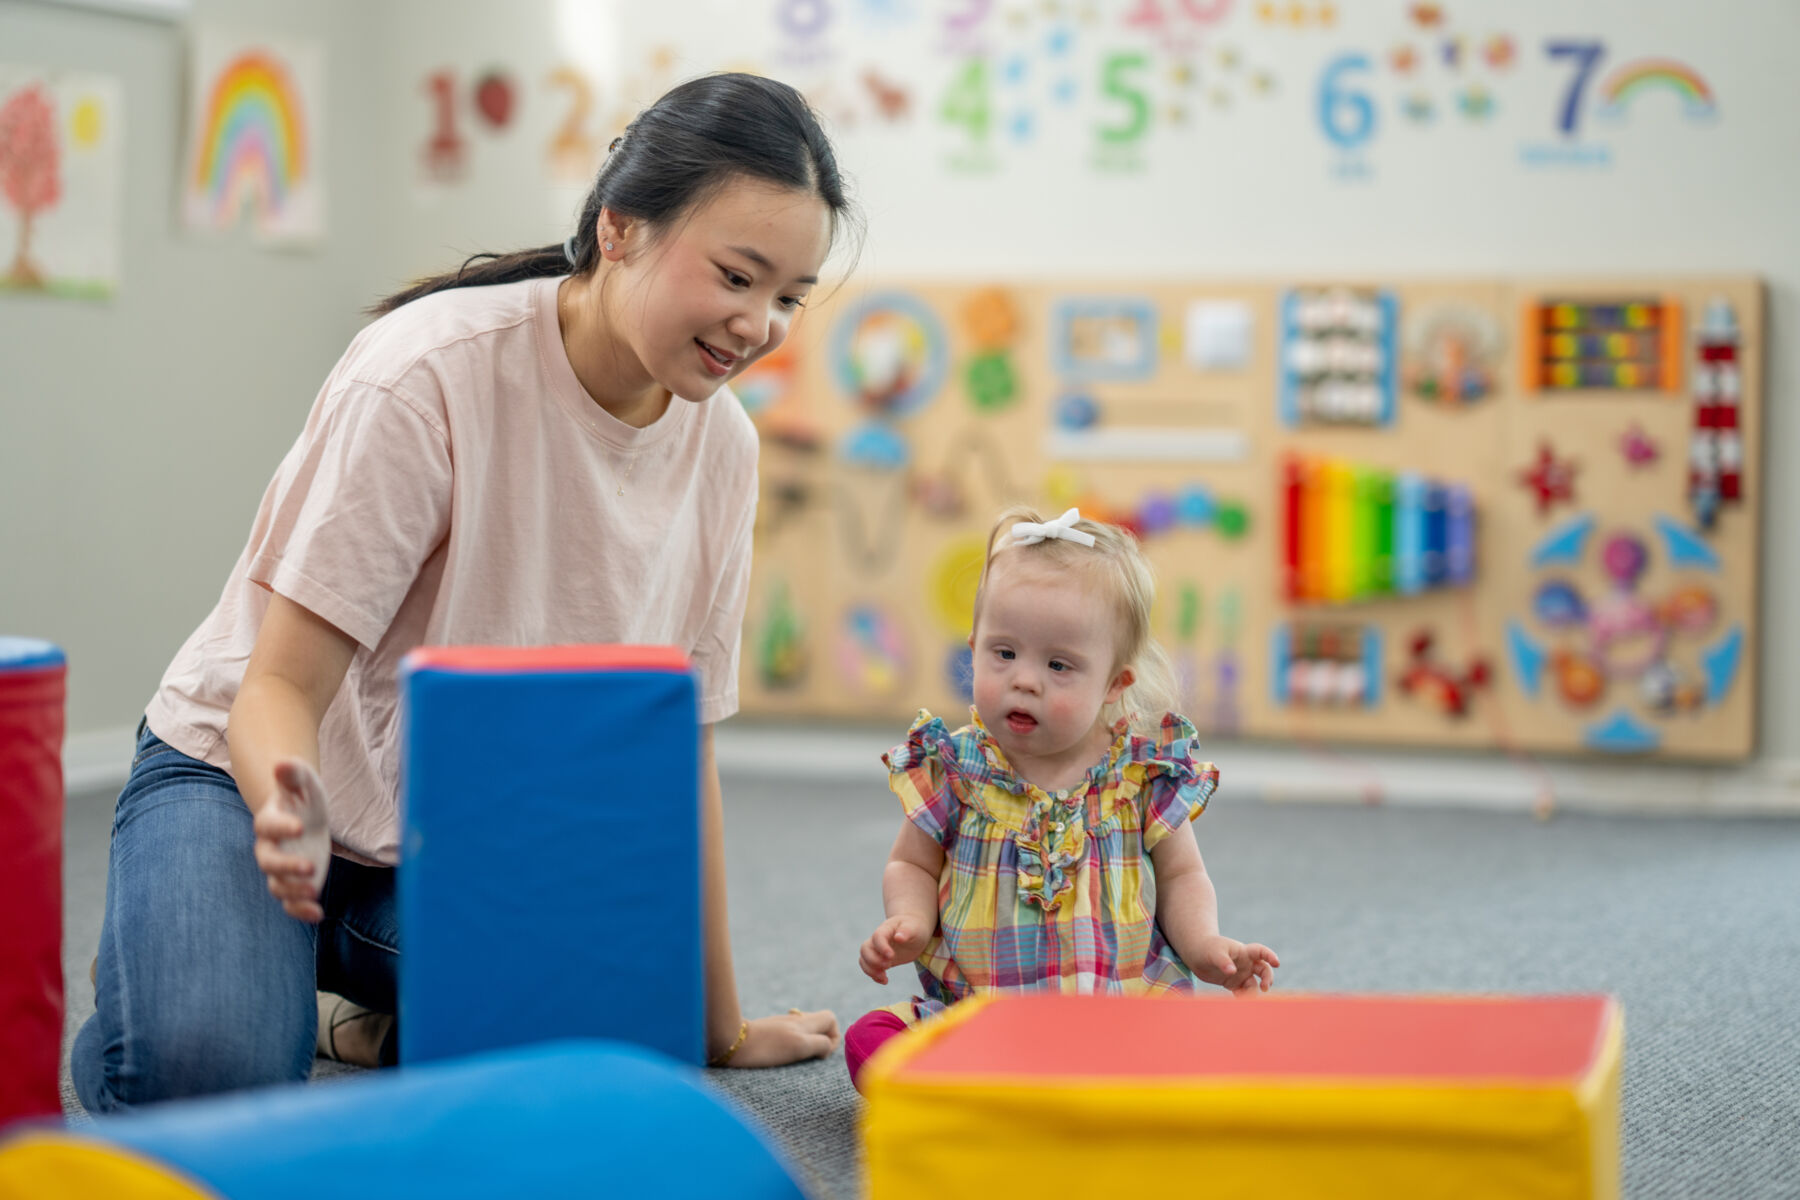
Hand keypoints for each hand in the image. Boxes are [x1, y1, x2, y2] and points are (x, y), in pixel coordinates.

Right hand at [254, 758, 331, 922]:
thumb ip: (292, 773)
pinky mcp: (293, 883)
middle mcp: (269, 848)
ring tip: (314, 891)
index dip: (282, 826)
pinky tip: (318, 914)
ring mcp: (280, 869)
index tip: (300, 826)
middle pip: (269, 862)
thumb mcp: (303, 780)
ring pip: (277, 885)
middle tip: (310, 867)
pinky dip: (300, 910)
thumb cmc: (302, 795)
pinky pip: (290, 902)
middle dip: (287, 866)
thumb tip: (280, 763)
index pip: (268, 825)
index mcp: (269, 821)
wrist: (305, 814)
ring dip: (294, 891)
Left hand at [717, 1009, 839, 1068]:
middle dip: (821, 1039)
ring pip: (804, 1029)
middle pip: (818, 1022)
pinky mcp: (769, 1030)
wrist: (733, 1042)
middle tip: (812, 1054)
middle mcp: (795, 1020)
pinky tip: (780, 1053)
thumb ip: (819, 1043)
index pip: (830, 1019)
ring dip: (806, 1042)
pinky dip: (791, 1043)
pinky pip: (789, 1034)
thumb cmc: (767, 1047)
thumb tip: (828, 1046)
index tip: (822, 1053)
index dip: (833, 1037)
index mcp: (804, 1022)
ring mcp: (781, 1024)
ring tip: (796, 1056)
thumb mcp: (799, 1046)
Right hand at [859, 915, 931, 984]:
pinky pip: (869, 968)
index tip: (891, 956)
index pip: (878, 936)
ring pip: (864, 959)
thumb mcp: (914, 928)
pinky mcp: (879, 959)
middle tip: (888, 966)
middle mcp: (877, 939)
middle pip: (865, 949)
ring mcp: (876, 950)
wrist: (913, 931)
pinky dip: (874, 976)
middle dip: (873, 960)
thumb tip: (898, 937)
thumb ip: (906, 931)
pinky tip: (885, 981)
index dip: (881, 947)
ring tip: (884, 978)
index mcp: (886, 929)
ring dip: (871, 970)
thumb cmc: (914, 928)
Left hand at [1191, 935, 1279, 994]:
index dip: (1270, 956)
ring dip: (1253, 992)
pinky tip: (1239, 1000)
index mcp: (1243, 952)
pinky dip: (1243, 997)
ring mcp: (1240, 974)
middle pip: (1263, 970)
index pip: (1261, 951)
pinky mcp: (1233, 983)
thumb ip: (1223, 961)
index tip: (1276, 963)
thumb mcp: (1214, 952)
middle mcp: (1246, 963)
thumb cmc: (1207, 948)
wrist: (1196, 954)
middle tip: (1264, 988)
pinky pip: (1242, 992)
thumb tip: (1233, 972)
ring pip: (1253, 984)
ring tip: (1246, 997)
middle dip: (1267, 978)